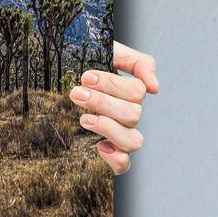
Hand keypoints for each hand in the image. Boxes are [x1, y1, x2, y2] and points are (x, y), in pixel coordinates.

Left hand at [70, 41, 157, 174]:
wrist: (63, 70)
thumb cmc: (88, 62)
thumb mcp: (111, 51)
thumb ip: (138, 62)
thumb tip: (155, 88)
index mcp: (131, 92)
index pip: (137, 92)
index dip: (112, 85)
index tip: (86, 77)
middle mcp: (129, 114)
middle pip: (133, 115)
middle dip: (102, 103)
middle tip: (77, 93)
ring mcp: (121, 133)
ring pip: (133, 141)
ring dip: (108, 129)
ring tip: (84, 119)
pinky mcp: (110, 151)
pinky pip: (123, 164)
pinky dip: (115, 159)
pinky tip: (99, 146)